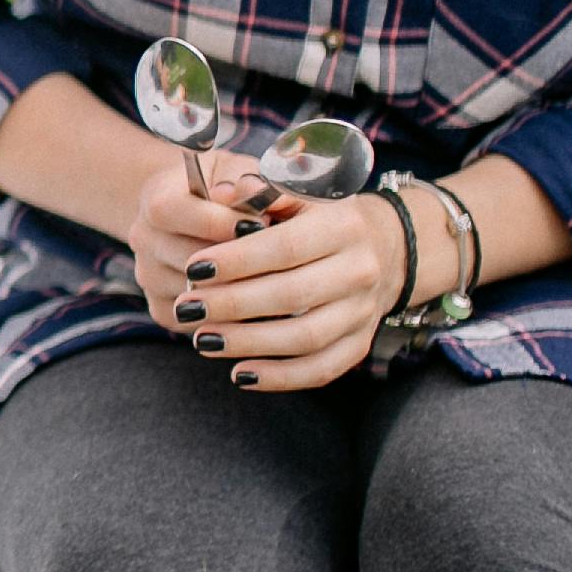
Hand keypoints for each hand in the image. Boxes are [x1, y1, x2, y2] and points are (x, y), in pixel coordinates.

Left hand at [154, 156, 410, 391]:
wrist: (385, 248)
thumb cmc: (321, 219)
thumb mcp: (297, 196)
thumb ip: (257, 194)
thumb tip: (220, 194)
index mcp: (343, 226)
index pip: (285, 247)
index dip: (236, 261)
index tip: (193, 269)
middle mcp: (360, 270)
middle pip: (292, 295)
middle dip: (232, 305)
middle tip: (187, 307)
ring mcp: (363, 312)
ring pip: (306, 337)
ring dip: (249, 343)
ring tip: (203, 341)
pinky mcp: (360, 344)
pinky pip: (321, 369)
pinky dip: (281, 378)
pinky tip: (241, 374)